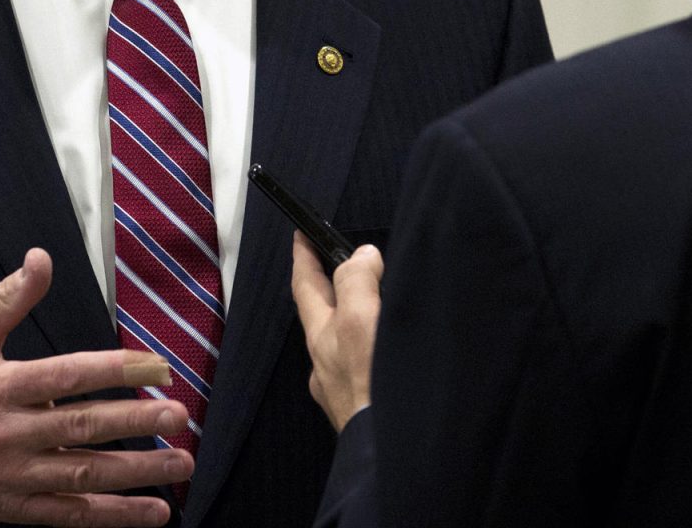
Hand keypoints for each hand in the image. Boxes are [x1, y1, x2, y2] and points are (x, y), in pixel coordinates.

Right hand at [0, 247, 194, 526]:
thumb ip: (7, 299)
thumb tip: (40, 259)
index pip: (67, 375)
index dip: (115, 370)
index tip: (155, 366)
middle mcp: (9, 433)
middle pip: (82, 426)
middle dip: (135, 421)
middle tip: (178, 415)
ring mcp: (13, 475)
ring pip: (83, 474)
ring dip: (136, 471)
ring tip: (180, 461)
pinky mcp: (14, 508)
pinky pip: (70, 515)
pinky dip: (114, 515)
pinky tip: (153, 510)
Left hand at [290, 233, 382, 431]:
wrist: (389, 457)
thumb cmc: (374, 391)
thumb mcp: (360, 322)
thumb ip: (357, 283)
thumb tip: (361, 256)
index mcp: (322, 338)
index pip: (306, 286)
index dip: (304, 257)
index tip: (301, 234)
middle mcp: (328, 365)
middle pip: (324, 314)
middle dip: (330, 286)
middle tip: (341, 261)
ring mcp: (346, 390)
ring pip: (346, 341)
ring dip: (356, 317)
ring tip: (375, 302)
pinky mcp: (368, 407)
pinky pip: (367, 364)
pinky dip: (374, 346)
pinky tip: (390, 351)